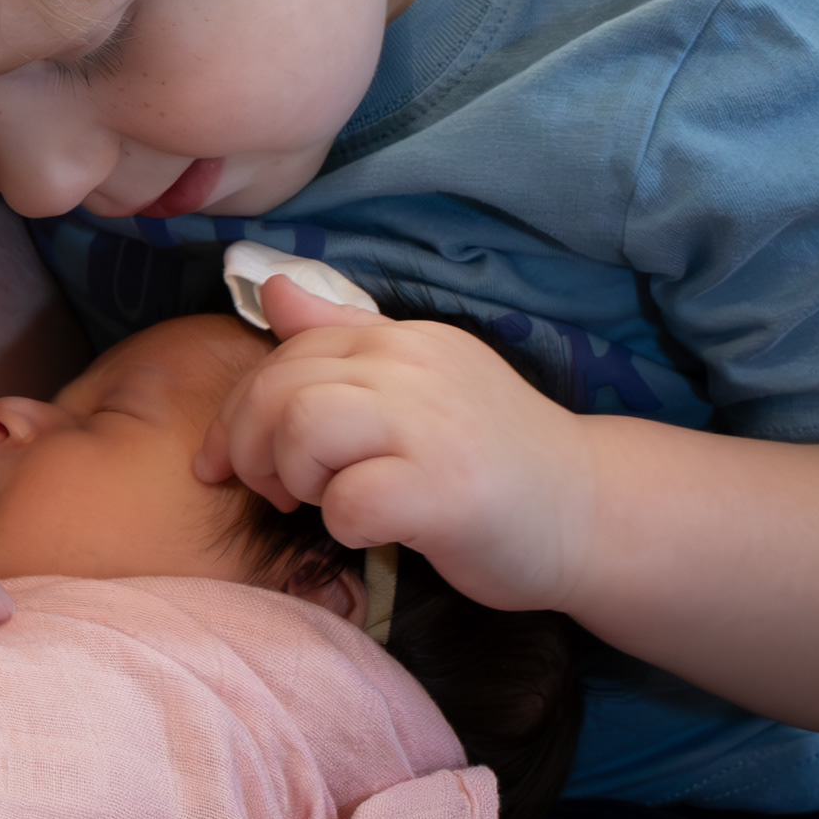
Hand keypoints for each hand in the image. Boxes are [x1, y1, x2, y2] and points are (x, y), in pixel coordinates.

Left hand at [196, 281, 597, 613]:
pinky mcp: (446, 492)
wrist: (590, 513)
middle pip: (280, 388)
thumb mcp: (420, 383)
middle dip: (249, 446)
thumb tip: (275, 290)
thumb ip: (345, 338)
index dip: (240, 408)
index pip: (287, 351)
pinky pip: (349, 502)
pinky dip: (343, 524)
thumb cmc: (490, 456)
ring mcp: (433, 427)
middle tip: (274, 489)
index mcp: (403, 341)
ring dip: (294, 477)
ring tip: (324, 500)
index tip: (227, 459)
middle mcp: (416, 369)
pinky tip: (372, 529)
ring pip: (302, 429)